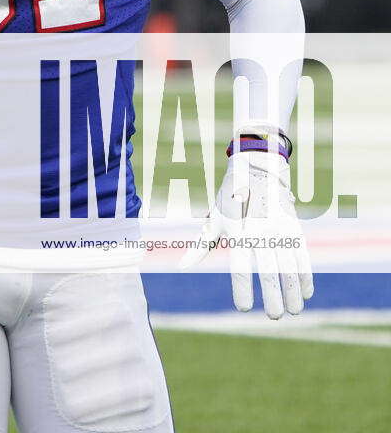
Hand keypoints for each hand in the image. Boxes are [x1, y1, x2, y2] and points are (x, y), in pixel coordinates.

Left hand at [180, 149, 313, 318]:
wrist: (256, 171)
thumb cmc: (230, 200)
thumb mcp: (214, 219)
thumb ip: (201, 246)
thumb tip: (182, 267)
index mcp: (237, 233)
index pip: (239, 268)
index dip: (242, 289)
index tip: (244, 308)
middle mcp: (259, 233)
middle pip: (268, 271)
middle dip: (273, 297)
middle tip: (274, 316)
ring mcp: (279, 230)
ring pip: (289, 267)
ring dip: (293, 292)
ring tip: (293, 312)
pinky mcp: (294, 228)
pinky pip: (302, 256)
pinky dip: (306, 276)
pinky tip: (305, 293)